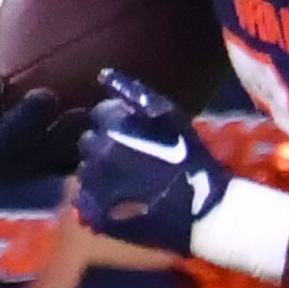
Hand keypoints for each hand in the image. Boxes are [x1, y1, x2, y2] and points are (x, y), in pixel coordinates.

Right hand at [0, 4, 82, 185]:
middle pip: (5, 144)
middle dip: (24, 122)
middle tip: (45, 97)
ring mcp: (24, 172)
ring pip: (45, 161)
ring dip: (65, 137)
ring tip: (84, 113)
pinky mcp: (52, 176)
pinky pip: (72, 165)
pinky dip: (90, 144)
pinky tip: (108, 120)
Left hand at [70, 70, 227, 253]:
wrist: (203, 210)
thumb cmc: (191, 159)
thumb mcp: (170, 116)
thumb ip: (134, 92)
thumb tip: (102, 75)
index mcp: (114, 125)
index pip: (100, 115)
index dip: (119, 124)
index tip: (139, 136)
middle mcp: (98, 152)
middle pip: (88, 142)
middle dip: (106, 147)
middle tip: (135, 160)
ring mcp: (94, 184)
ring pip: (85, 171)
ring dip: (102, 173)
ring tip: (131, 183)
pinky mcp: (95, 212)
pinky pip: (85, 200)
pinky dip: (98, 199)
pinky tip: (123, 201)